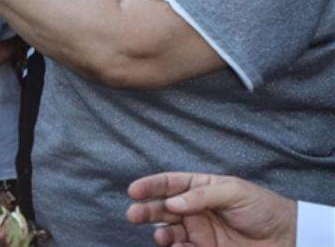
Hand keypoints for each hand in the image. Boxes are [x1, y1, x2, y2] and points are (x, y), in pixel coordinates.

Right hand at [127, 172, 296, 246]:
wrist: (286, 237)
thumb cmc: (262, 207)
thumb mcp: (234, 191)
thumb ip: (202, 195)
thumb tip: (173, 202)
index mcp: (200, 188)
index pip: (169, 184)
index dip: (150, 186)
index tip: (134, 191)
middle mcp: (194, 209)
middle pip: (162, 207)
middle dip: (146, 210)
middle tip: (133, 215)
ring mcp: (199, 230)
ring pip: (169, 230)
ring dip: (160, 232)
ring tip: (161, 236)